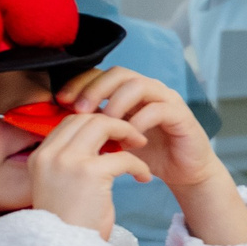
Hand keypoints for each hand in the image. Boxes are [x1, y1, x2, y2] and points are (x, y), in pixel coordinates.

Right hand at [27, 109, 151, 238]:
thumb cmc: (71, 226)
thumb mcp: (63, 188)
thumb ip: (73, 164)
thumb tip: (102, 146)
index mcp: (40, 157)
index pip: (69, 121)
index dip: (96, 121)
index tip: (115, 134)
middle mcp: (50, 155)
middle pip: (86, 118)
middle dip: (114, 121)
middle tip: (134, 136)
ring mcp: (67, 162)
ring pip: (103, 125)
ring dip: (127, 132)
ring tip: (141, 145)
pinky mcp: (89, 173)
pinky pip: (124, 157)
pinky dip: (139, 166)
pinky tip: (144, 178)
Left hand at [58, 68, 218, 189]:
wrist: (184, 172)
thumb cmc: (149, 154)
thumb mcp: (115, 138)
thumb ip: (95, 125)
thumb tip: (61, 120)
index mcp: (130, 91)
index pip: (101, 74)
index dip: (80, 83)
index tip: (61, 100)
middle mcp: (149, 89)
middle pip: (118, 73)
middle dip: (95, 89)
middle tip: (80, 110)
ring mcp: (167, 99)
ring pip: (138, 85)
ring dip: (117, 103)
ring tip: (106, 124)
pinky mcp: (182, 115)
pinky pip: (158, 109)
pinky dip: (140, 122)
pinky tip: (130, 140)